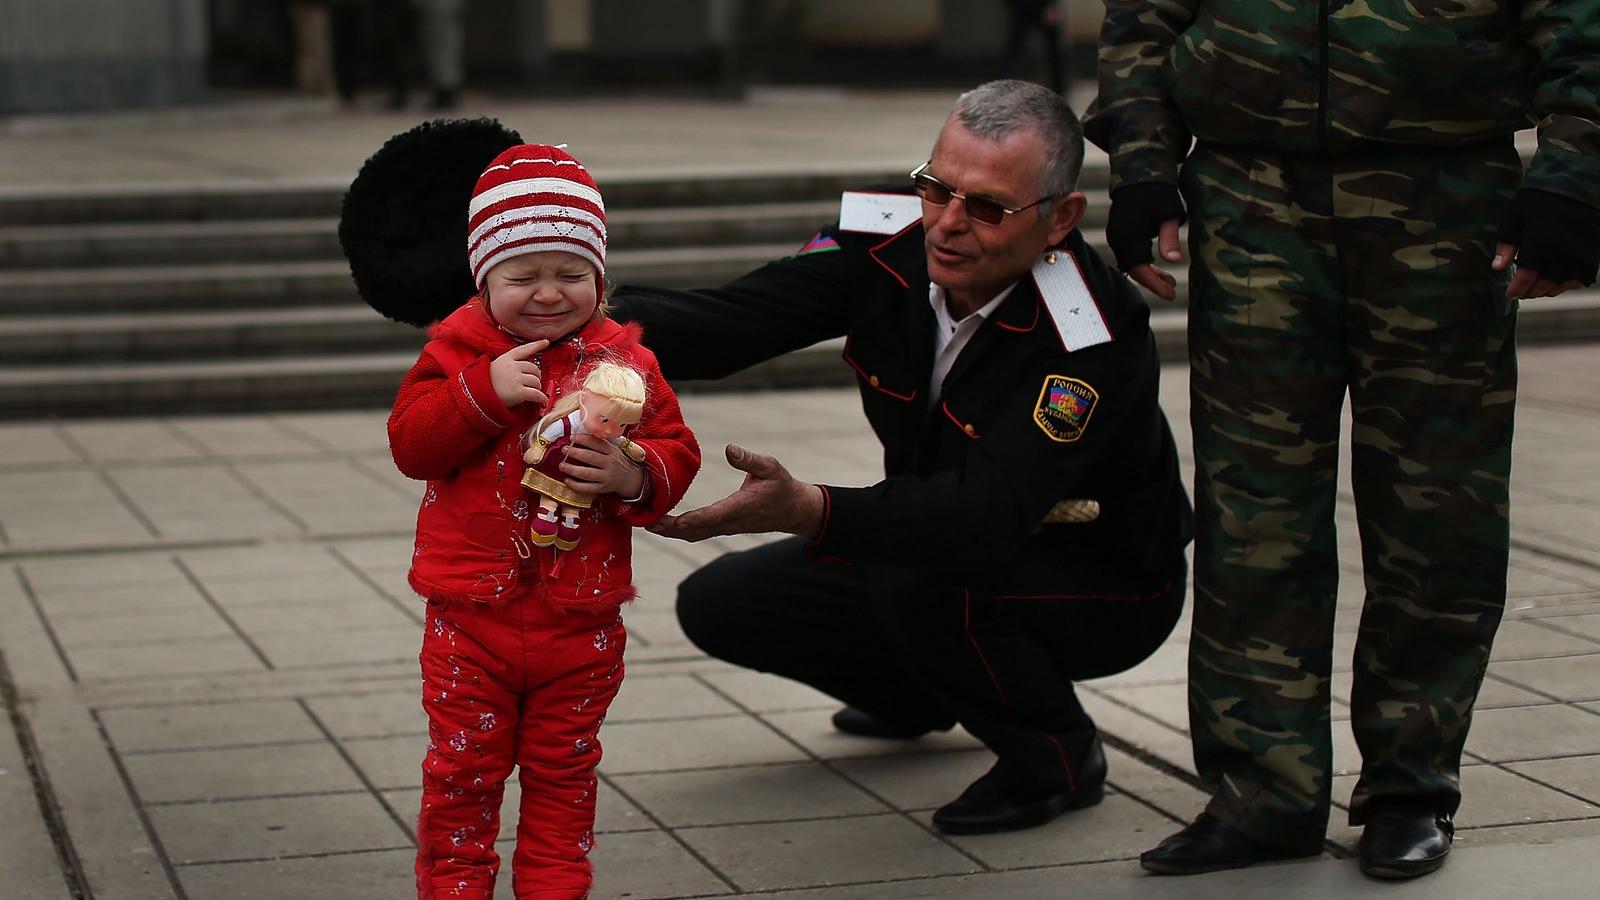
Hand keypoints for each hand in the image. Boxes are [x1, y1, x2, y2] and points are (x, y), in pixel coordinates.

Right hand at [489, 339, 548, 407]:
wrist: (476, 395)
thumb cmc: (486, 383)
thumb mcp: (495, 367)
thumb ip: (510, 364)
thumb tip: (527, 368)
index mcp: (506, 358)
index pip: (524, 349)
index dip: (536, 345)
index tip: (546, 342)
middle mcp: (512, 366)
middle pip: (534, 368)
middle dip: (536, 377)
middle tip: (533, 384)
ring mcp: (516, 378)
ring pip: (536, 381)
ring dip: (537, 388)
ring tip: (532, 393)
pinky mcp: (518, 392)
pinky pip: (536, 394)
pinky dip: (541, 399)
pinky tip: (542, 402)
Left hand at [559, 432, 644, 498]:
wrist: (628, 478)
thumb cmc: (614, 460)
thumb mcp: (611, 449)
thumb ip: (598, 443)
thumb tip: (578, 434)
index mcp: (612, 451)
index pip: (597, 443)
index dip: (584, 439)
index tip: (572, 437)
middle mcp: (610, 464)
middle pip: (592, 457)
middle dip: (576, 453)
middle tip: (564, 449)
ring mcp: (607, 477)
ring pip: (588, 474)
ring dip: (573, 470)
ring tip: (561, 465)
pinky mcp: (603, 488)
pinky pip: (588, 488)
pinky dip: (576, 485)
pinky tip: (566, 481)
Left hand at [648, 444, 824, 541]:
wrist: (794, 510)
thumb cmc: (783, 487)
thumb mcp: (771, 467)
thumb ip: (749, 459)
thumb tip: (728, 448)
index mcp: (738, 507)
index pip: (707, 517)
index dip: (684, 521)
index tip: (664, 521)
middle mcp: (729, 521)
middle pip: (694, 530)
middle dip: (668, 529)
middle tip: (643, 523)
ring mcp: (726, 527)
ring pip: (694, 534)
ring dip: (671, 531)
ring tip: (647, 524)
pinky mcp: (725, 526)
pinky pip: (699, 532)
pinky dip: (681, 530)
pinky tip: (666, 524)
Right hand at [1106, 182, 1185, 301]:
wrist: (1139, 173)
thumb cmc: (1157, 192)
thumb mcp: (1169, 214)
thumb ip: (1169, 237)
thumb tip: (1174, 260)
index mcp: (1129, 234)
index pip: (1140, 267)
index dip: (1155, 283)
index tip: (1171, 294)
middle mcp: (1117, 237)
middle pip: (1133, 268)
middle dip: (1152, 281)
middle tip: (1172, 289)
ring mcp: (1115, 235)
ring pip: (1130, 262)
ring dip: (1148, 272)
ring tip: (1168, 280)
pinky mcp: (1118, 232)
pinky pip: (1127, 254)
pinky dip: (1141, 262)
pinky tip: (1155, 264)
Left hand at [1495, 189, 1599, 299]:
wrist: (1572, 187)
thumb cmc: (1538, 202)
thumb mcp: (1513, 218)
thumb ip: (1505, 245)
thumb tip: (1497, 268)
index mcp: (1539, 243)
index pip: (1526, 276)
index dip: (1517, 289)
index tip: (1510, 293)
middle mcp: (1561, 252)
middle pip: (1545, 284)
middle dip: (1531, 291)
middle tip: (1523, 291)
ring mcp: (1579, 255)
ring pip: (1562, 284)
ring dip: (1548, 289)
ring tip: (1538, 287)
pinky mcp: (1592, 254)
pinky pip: (1580, 278)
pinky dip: (1567, 282)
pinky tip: (1556, 278)